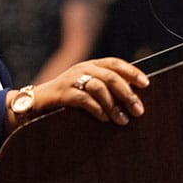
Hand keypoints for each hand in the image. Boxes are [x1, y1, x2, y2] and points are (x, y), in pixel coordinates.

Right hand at [6, 57, 148, 131]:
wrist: (35, 103)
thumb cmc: (66, 98)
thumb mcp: (85, 88)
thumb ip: (104, 88)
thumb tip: (131, 98)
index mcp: (90, 65)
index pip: (114, 63)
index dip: (131, 72)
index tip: (146, 84)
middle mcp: (81, 68)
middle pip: (110, 76)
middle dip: (127, 93)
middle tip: (139, 110)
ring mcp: (71, 79)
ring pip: (99, 87)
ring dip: (114, 104)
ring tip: (122, 120)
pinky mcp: (63, 93)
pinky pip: (84, 99)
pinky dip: (97, 109)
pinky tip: (104, 118)